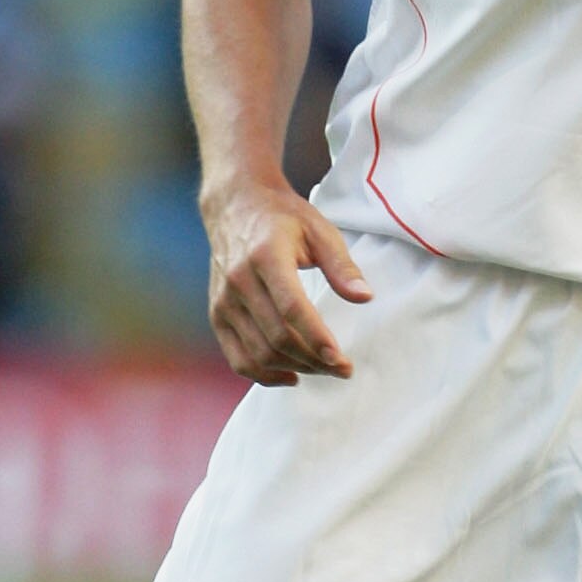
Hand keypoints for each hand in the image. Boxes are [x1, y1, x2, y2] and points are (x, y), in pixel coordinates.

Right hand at [202, 176, 370, 386]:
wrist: (235, 205)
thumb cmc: (284, 218)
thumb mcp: (320, 231)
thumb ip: (342, 266)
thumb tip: (364, 298)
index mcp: (266, 256)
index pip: (292, 309)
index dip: (317, 339)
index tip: (342, 361)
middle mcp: (239, 280)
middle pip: (277, 337)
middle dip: (313, 361)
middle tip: (342, 369)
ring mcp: (223, 300)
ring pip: (258, 353)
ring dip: (294, 369)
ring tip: (322, 369)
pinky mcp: (217, 314)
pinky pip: (237, 358)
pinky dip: (263, 375)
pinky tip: (291, 376)